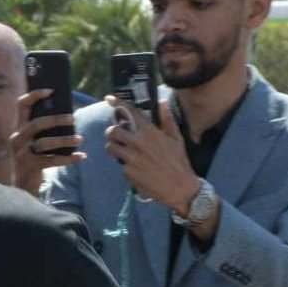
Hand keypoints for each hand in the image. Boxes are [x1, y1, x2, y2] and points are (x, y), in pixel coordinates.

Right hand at [10, 89, 86, 195]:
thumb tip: (66, 114)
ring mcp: (22, 153)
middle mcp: (17, 138)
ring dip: (64, 140)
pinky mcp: (30, 166)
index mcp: (18, 128)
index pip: (22, 105)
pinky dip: (69, 158)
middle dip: (56, 120)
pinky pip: (52, 160)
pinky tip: (81, 156)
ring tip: (80, 139)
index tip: (52, 91)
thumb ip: (42, 128)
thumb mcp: (32, 140)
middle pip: (36, 124)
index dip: (35, 95)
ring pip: (44, 143)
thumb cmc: (32, 158)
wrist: (21, 186)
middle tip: (72, 119)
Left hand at [104, 95, 200, 212]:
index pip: (130, 113)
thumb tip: (162, 102)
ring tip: (122, 152)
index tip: (108, 99)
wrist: (179, 187)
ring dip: (113, 148)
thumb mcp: (176, 139)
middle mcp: (139, 142)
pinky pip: (119, 164)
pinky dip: (124, 165)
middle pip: (113, 131)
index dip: (118, 104)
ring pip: (110, 147)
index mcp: (151, 132)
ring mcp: (132, 157)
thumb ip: (167, 120)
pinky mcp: (128, 171)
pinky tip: (135, 168)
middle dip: (112, 132)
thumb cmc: (179, 162)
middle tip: (117, 136)